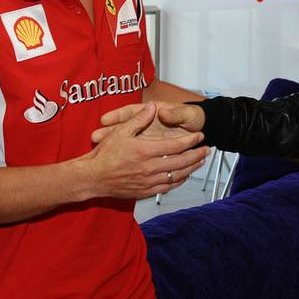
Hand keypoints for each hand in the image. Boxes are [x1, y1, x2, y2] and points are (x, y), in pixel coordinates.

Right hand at [78, 103, 208, 198]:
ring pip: (176, 176)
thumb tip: (152, 107)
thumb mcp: (121, 132)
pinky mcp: (144, 191)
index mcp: (146, 151)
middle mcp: (150, 167)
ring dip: (191, 169)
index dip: (190, 141)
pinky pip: (167, 187)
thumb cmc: (104, 154)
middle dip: (196, 155)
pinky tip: (182, 177)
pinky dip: (178, 181)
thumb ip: (139, 119)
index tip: (200, 136)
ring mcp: (148, 181)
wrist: (92, 178)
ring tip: (200, 163)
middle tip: (206, 150)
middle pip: (181, 162)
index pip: (176, 146)